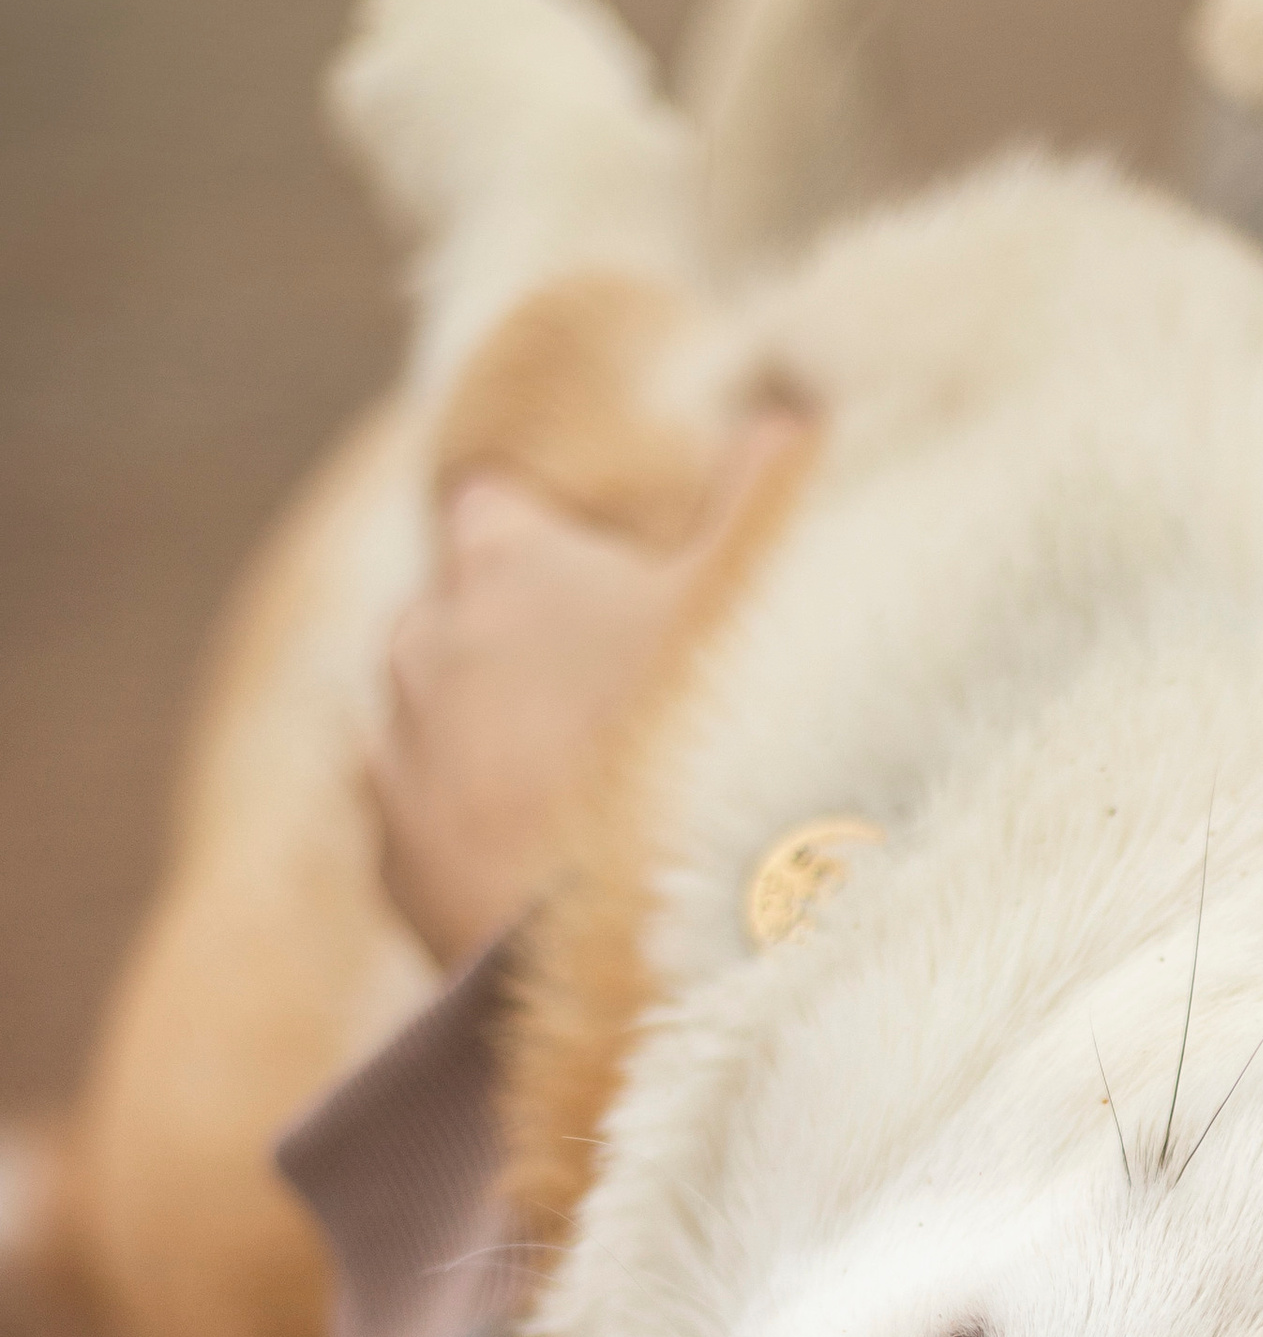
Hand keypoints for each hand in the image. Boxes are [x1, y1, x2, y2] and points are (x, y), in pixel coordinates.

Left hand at [370, 413, 807, 969]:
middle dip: (517, 639)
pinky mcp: (394, 862)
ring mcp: (398, 756)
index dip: (547, 533)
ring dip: (490, 736)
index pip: (493, 506)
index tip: (600, 566)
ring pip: (434, 719)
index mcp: (502, 564)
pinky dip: (471, 833)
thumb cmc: (692, 744)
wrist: (628, 938)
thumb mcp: (748, 595)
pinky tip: (547, 866)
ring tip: (584, 786)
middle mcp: (424, 644)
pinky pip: (425, 825)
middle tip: (613, 689)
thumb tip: (795, 398)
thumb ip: (765, 487)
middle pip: (460, 614)